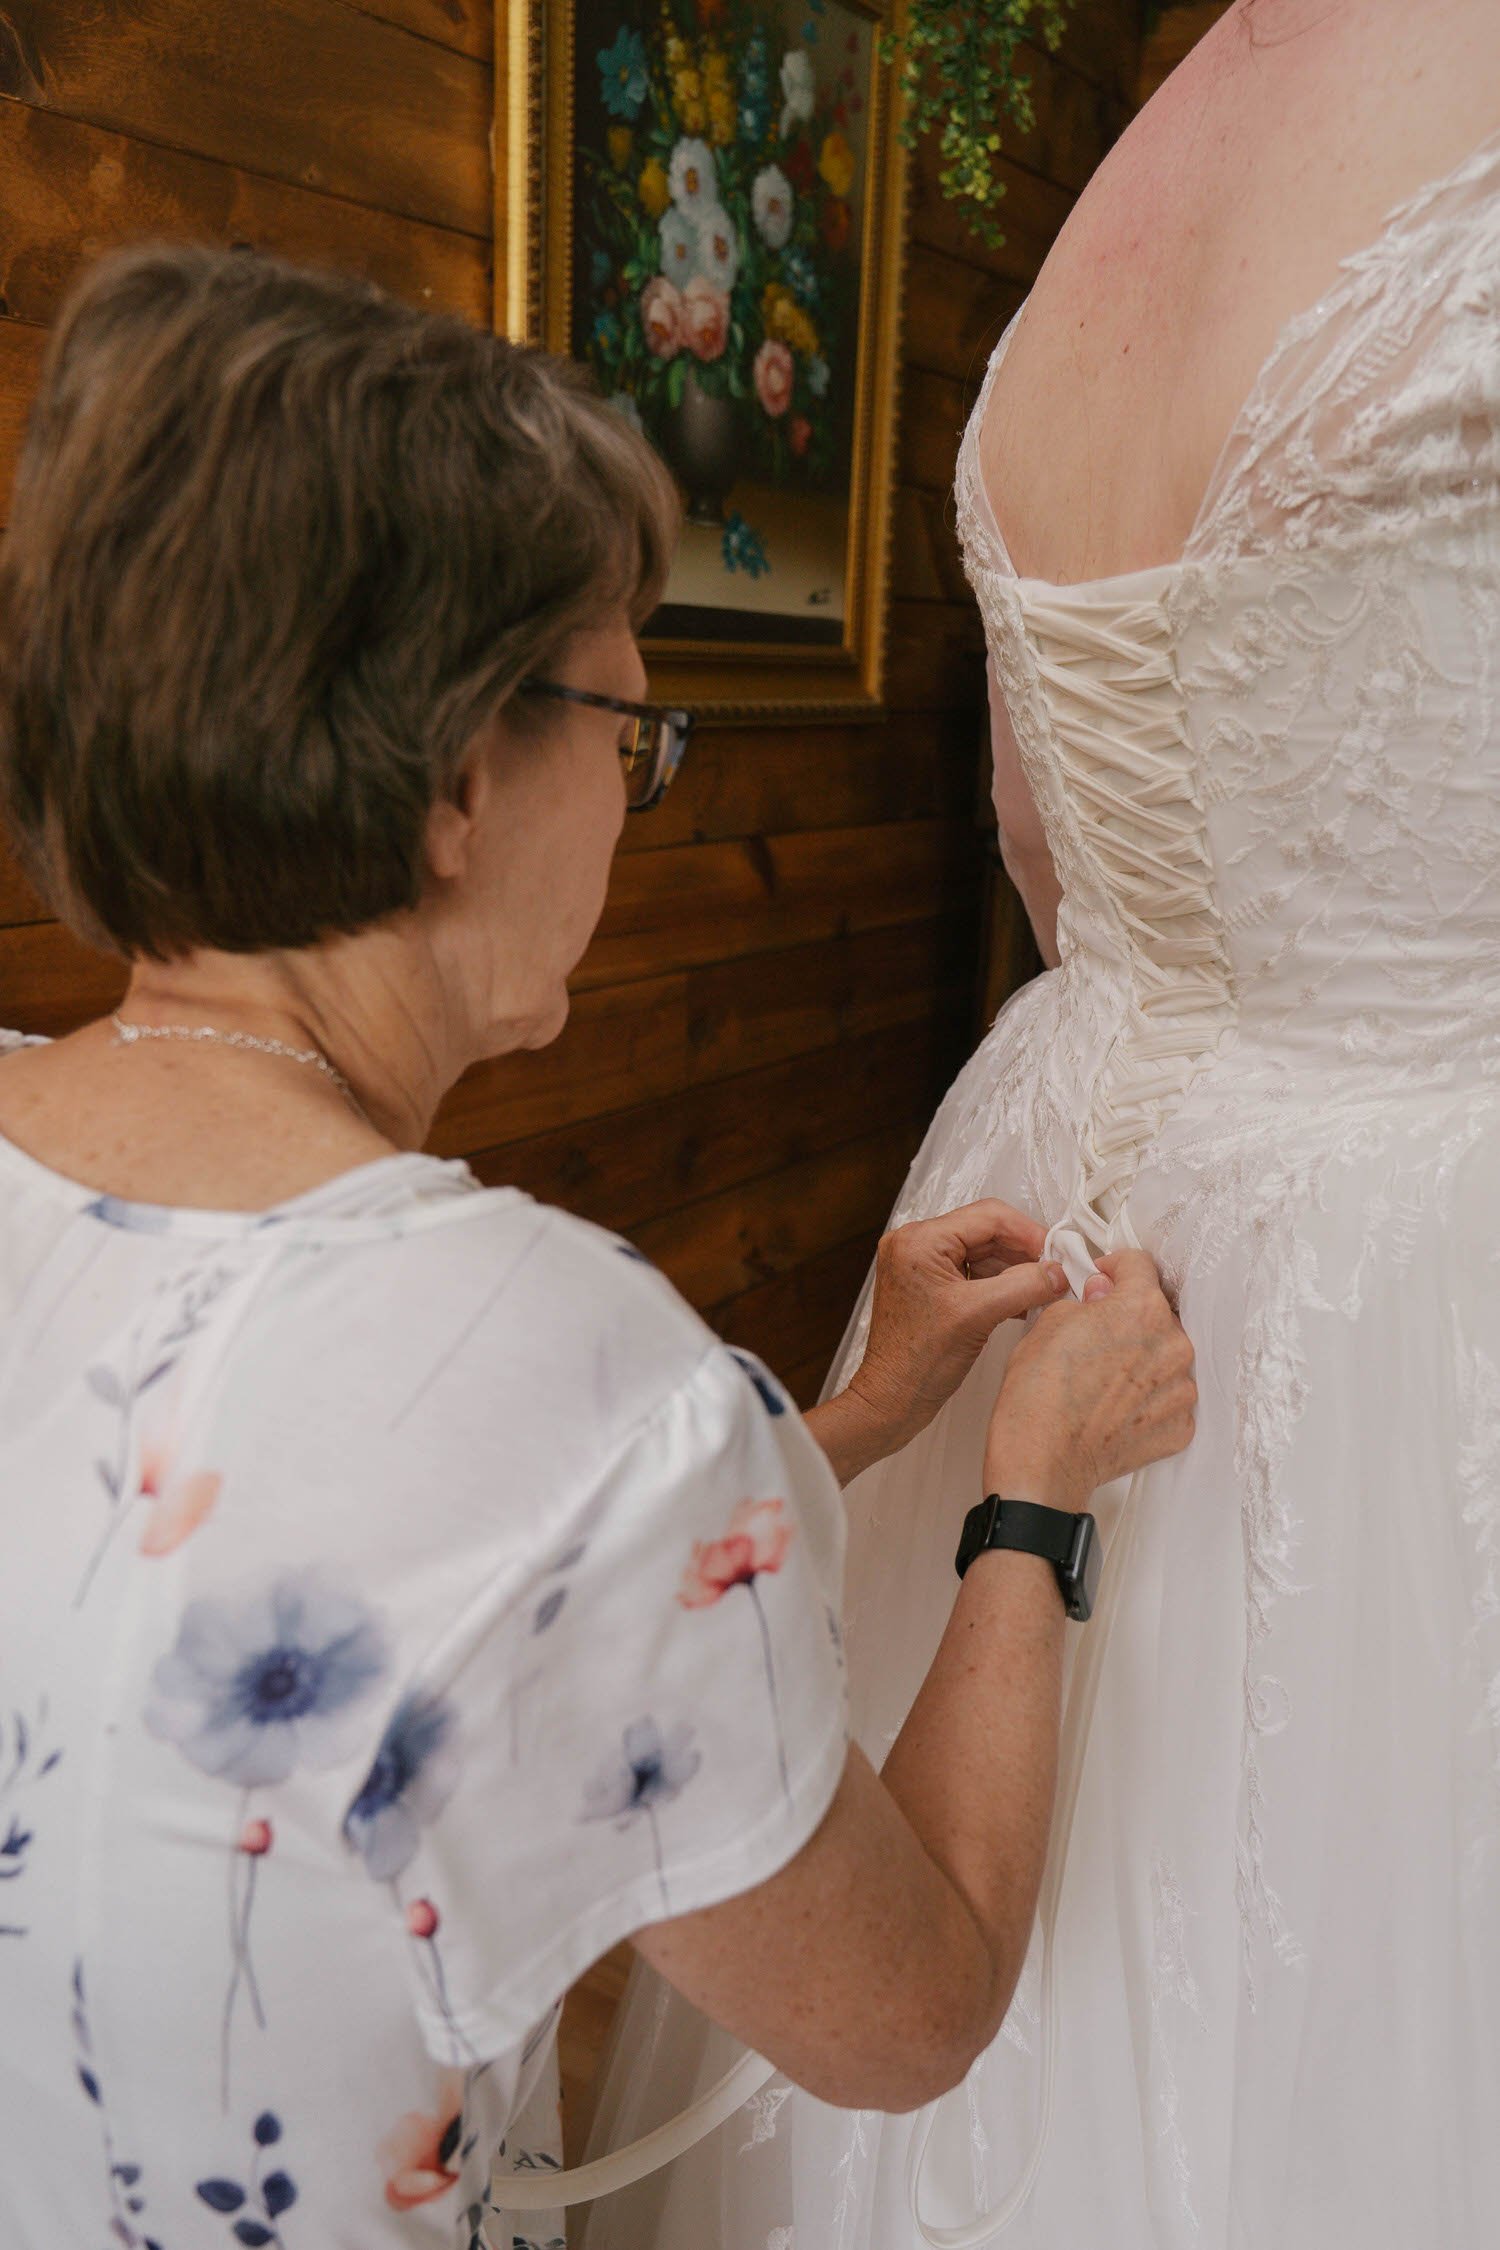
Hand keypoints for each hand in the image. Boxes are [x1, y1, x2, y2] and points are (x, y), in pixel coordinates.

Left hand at [808, 1201, 1068, 1483]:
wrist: (890, 1401)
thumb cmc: (920, 1361)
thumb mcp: (979, 1315)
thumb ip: (1023, 1285)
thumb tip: (1059, 1271)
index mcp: (920, 1240)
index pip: (989, 1216)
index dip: (1030, 1233)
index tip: (1059, 1254)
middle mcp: (915, 1244)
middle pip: (986, 1231)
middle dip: (1024, 1252)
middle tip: (1056, 1273)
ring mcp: (920, 1264)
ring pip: (982, 1252)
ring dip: (1014, 1269)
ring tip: (1042, 1291)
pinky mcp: (927, 1285)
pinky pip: (971, 1272)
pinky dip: (998, 1283)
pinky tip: (1021, 1302)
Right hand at [984, 1248, 1196, 1512]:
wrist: (1043, 1462)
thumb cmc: (1039, 1395)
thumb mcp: (1049, 1323)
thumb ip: (1085, 1299)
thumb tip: (1101, 1295)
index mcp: (1142, 1308)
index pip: (1139, 1265)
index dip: (1113, 1268)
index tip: (1103, 1280)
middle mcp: (1174, 1345)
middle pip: (1157, 1313)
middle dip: (1129, 1318)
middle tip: (1096, 1336)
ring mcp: (1182, 1390)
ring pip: (1166, 1357)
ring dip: (1143, 1359)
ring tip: (1106, 1378)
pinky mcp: (1180, 1427)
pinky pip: (1169, 1399)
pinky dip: (1149, 1399)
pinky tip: (1117, 1407)